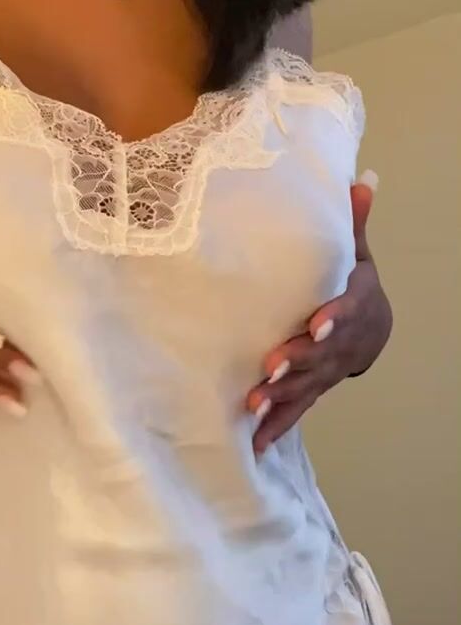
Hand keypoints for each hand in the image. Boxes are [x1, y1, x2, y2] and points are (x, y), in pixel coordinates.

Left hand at [247, 172, 391, 454]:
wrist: (372, 331)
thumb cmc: (354, 287)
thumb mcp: (358, 255)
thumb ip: (351, 224)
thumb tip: (358, 181)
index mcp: (350, 305)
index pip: (343, 310)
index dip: (332, 318)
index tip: (318, 323)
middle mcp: (337, 345)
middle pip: (318, 355)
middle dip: (295, 361)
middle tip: (270, 366)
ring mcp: (322, 372)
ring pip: (303, 386)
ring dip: (280, 396)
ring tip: (255, 405)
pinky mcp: (309, 390)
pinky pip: (294, 411)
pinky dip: (275, 428)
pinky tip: (253, 443)